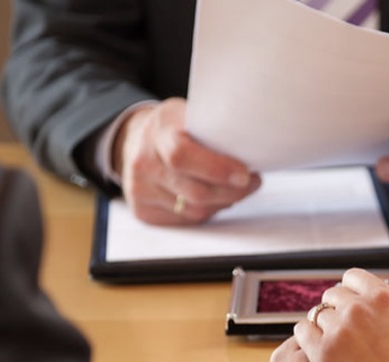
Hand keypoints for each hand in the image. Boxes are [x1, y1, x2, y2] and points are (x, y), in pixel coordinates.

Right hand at [112, 99, 261, 224]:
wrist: (136, 141)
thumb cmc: (172, 127)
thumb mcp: (189, 114)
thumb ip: (213, 129)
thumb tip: (251, 147)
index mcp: (157, 133)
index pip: (182, 156)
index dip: (217, 169)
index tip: (244, 174)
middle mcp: (144, 164)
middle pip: (195, 191)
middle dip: (231, 191)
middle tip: (251, 182)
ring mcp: (141, 190)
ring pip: (195, 210)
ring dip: (223, 202)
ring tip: (237, 189)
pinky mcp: (144, 211)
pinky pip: (186, 220)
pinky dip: (207, 211)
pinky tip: (215, 198)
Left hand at [293, 269, 388, 361]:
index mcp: (388, 300)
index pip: (355, 278)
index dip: (354, 293)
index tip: (357, 310)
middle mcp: (359, 308)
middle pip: (333, 295)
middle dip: (338, 310)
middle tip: (345, 332)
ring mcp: (338, 331)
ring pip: (317, 314)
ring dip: (323, 326)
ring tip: (333, 346)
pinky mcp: (322, 355)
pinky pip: (302, 332)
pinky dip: (307, 338)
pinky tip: (317, 353)